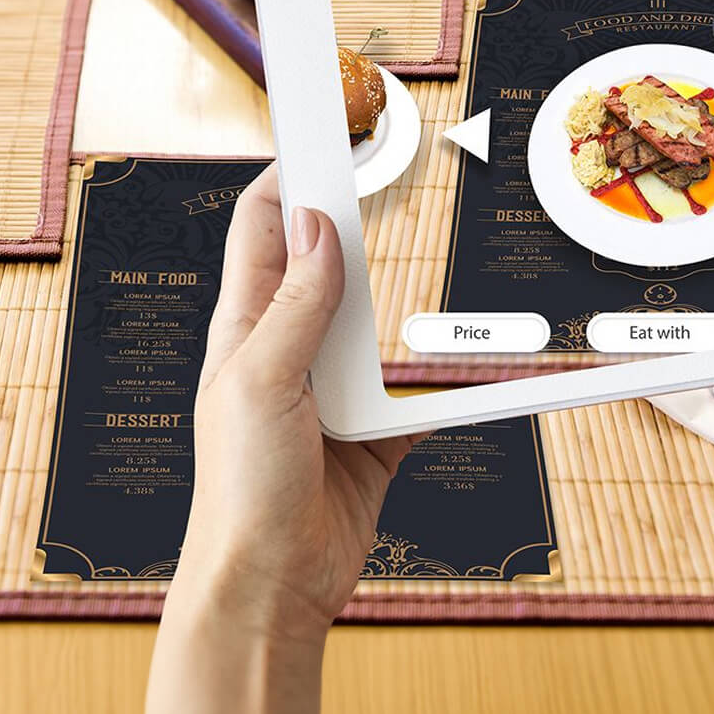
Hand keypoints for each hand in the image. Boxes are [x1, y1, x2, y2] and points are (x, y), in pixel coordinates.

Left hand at [147, 165, 425, 713]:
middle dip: (365, 220)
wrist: (271, 587)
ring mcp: (334, 390)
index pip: (268, 225)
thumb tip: (322, 227)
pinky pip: (420, 393)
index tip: (331, 126)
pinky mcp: (376, 435)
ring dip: (409, 303)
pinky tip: (473, 364)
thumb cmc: (240, 489)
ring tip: (440, 263)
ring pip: (382, 324)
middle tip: (402, 171)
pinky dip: (445, 381)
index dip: (295, 170)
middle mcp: (290, 348)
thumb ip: (296, 306)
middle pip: (333, 263)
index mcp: (248, 326)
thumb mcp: (261, 382)